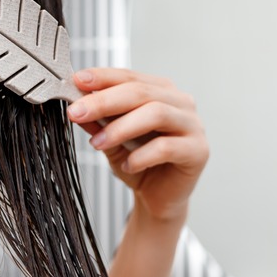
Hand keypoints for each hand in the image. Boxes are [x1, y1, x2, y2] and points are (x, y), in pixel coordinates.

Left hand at [66, 68, 208, 221]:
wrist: (158, 199)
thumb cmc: (138, 164)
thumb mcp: (111, 140)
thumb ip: (98, 122)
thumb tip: (78, 106)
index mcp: (161, 91)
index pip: (130, 77)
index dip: (103, 77)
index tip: (77, 81)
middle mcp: (180, 102)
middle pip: (141, 92)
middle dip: (105, 101)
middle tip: (77, 112)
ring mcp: (193, 125)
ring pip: (156, 113)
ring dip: (121, 127)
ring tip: (97, 143)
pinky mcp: (198, 151)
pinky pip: (167, 147)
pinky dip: (141, 156)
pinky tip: (127, 165)